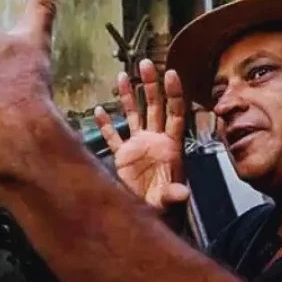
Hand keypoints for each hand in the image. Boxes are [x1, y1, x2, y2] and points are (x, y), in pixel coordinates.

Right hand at [93, 59, 189, 213]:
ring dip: (128, 96)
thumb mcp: (169, 200)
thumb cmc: (164, 208)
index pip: (174, 114)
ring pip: (134, 115)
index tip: (171, 73)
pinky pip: (113, 137)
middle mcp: (155, 141)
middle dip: (150, 85)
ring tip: (123, 76)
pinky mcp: (123, 157)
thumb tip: (182, 193)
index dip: (173, 94)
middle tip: (146, 64)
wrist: (149, 218)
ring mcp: (138, 147)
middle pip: (154, 107)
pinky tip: (99, 111)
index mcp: (171, 146)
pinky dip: (106, 125)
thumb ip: (174, 195)